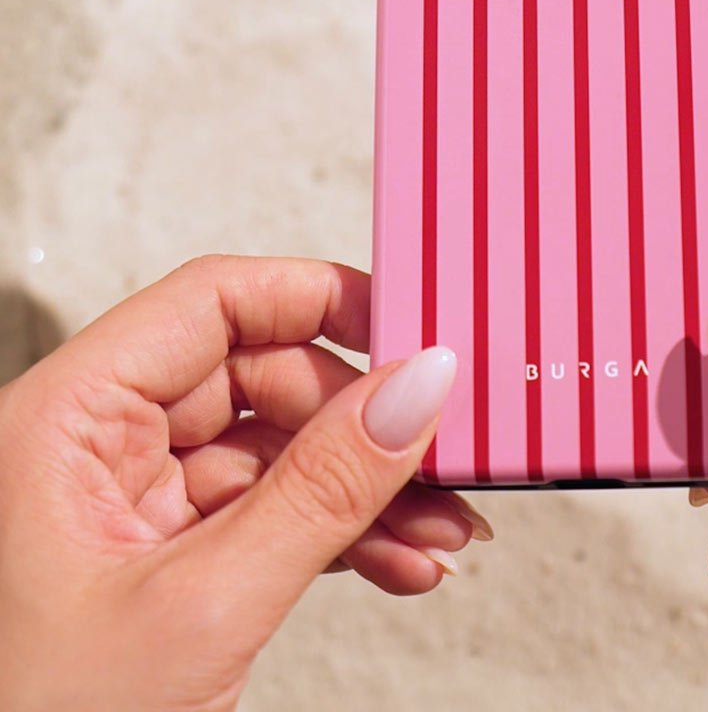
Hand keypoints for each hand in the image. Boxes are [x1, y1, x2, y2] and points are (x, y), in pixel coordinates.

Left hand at [0, 255, 488, 711]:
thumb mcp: (204, 607)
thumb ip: (322, 488)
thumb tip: (416, 387)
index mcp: (66, 421)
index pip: (213, 303)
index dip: (320, 299)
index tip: (410, 328)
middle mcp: (98, 446)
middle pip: (263, 378)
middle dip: (364, 425)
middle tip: (441, 454)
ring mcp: (134, 504)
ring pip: (281, 450)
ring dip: (369, 489)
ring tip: (438, 530)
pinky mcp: (168, 557)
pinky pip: (276, 511)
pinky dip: (342, 533)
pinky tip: (398, 560)